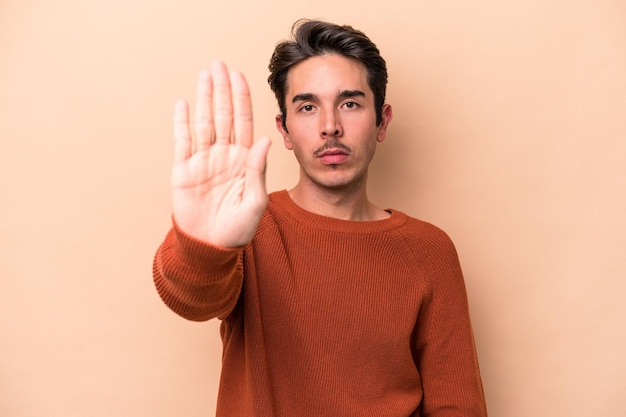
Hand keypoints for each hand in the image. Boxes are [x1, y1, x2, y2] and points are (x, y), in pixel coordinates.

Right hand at [171, 61, 270, 247]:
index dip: (241, 98)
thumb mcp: (254, 201)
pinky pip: (182, 142)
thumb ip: (257, 170)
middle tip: (219, 64)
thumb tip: (265, 140)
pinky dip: (181, 123)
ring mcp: (203, 161)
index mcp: (243, 160)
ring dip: (203, 98)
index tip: (239, 76)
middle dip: (222, 90)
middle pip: (223, 115)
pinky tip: (183, 104)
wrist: (210, 248)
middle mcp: (223, 155)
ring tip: (204, 75)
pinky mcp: (183, 171)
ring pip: (203, 122)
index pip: (243, 122)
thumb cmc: (237, 230)